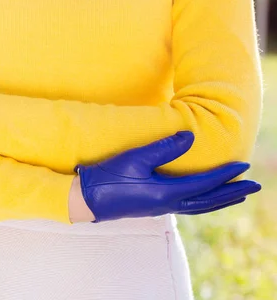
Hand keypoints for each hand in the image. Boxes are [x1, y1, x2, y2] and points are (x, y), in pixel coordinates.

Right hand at [75, 131, 261, 222]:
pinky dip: (203, 203)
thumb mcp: (135, 158)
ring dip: (220, 200)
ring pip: (200, 206)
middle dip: (232, 193)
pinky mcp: (153, 206)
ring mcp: (161, 207)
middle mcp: (168, 203)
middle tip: (255, 187)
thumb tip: (190, 137)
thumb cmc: (109, 177)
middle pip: (209, 201)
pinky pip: (188, 206)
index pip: (205, 183)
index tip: (244, 166)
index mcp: (167, 192)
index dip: (226, 174)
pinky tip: (202, 197)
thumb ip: (163, 148)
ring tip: (236, 195)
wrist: (88, 199)